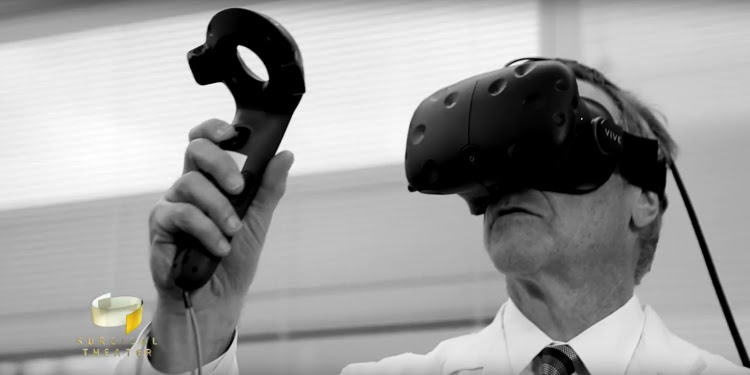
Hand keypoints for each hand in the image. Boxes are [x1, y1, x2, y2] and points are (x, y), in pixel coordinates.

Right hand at [147, 119, 293, 371]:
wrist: (218, 296)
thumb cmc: (235, 257)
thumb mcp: (259, 219)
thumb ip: (268, 187)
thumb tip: (285, 155)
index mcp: (212, 178)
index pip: (206, 139)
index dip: (215, 129)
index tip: (233, 134)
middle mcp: (190, 184)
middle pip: (195, 149)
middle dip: (221, 163)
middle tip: (239, 188)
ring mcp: (173, 202)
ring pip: (191, 183)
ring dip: (219, 208)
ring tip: (233, 232)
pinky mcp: (160, 224)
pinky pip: (181, 213)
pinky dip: (206, 229)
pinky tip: (219, 246)